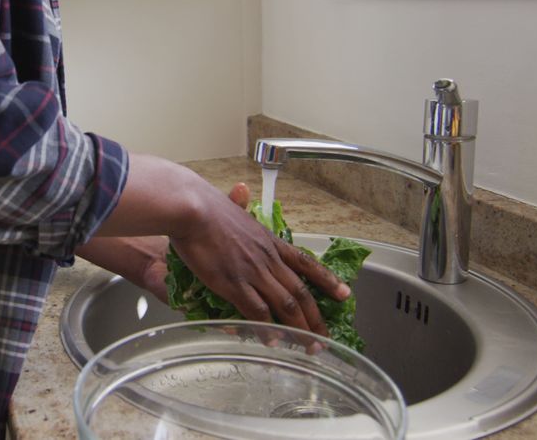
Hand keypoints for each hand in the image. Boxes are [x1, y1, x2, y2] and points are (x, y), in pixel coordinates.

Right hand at [96, 154, 349, 336]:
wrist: (192, 209)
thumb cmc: (204, 206)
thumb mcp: (229, 205)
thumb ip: (238, 203)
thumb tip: (241, 189)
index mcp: (269, 241)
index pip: (306, 263)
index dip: (327, 280)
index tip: (345, 294)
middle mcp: (268, 258)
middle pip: (300, 292)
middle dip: (316, 317)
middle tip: (326, 336)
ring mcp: (253, 272)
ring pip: (285, 306)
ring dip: (300, 328)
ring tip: (308, 346)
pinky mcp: (234, 284)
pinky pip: (257, 312)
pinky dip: (268, 329)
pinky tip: (274, 341)